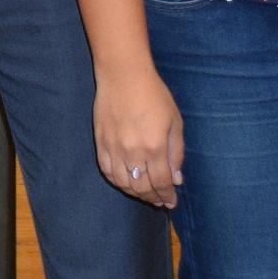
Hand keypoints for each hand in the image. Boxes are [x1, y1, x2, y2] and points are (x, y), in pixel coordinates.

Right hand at [93, 62, 185, 208]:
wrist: (123, 75)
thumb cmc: (154, 95)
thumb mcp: (175, 122)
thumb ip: (176, 152)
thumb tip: (176, 179)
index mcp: (155, 146)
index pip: (161, 182)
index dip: (167, 196)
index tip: (172, 203)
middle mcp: (133, 151)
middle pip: (142, 187)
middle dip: (153, 197)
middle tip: (160, 200)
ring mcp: (114, 148)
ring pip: (123, 183)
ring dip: (135, 193)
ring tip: (144, 193)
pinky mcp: (100, 142)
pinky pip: (107, 170)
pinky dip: (117, 181)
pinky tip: (126, 182)